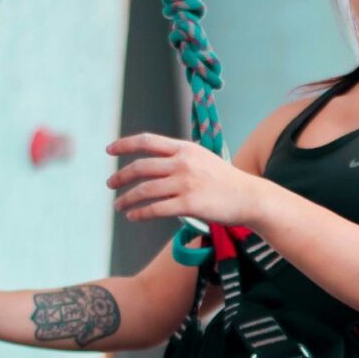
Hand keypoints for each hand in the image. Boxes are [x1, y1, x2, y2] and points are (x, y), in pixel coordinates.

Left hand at [106, 132, 263, 226]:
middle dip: (121, 176)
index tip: (109, 150)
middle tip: (110, 184)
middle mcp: (183, 163)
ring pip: (145, 190)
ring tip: (119, 205)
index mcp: (185, 149)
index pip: (147, 141)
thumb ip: (180, 157)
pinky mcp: (189, 204)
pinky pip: (156, 209)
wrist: (249, 197)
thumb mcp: (203, 158)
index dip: (125, 144)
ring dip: (127, 198)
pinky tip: (132, 216)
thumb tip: (155, 161)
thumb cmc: (225, 180)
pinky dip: (140, 213)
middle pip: (141, 167)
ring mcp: (185, 183)